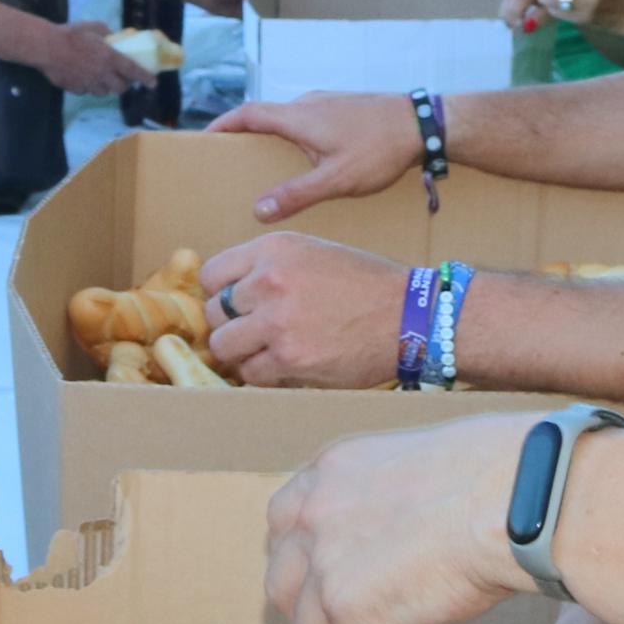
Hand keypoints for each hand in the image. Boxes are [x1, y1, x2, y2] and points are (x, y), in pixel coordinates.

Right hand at [36, 18, 149, 95]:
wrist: (46, 47)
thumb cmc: (71, 34)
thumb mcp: (94, 26)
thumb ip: (107, 33)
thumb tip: (113, 37)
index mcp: (110, 58)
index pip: (133, 71)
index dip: (146, 78)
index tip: (153, 83)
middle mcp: (102, 74)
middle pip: (121, 88)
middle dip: (124, 84)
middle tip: (122, 78)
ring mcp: (89, 84)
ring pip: (104, 92)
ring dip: (107, 86)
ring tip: (102, 77)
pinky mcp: (76, 89)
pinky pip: (87, 91)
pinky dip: (89, 86)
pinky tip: (83, 77)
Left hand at [195, 232, 409, 386]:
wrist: (410, 316)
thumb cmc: (366, 286)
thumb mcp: (314, 254)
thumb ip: (271, 267)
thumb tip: (231, 293)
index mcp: (275, 249)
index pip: (213, 274)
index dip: (222, 295)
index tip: (237, 308)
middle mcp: (270, 280)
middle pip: (214, 313)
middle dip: (231, 327)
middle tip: (256, 335)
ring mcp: (278, 321)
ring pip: (225, 346)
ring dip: (243, 354)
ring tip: (268, 353)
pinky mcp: (290, 358)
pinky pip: (251, 374)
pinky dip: (264, 375)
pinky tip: (287, 366)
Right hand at [212, 90, 424, 217]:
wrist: (425, 123)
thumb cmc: (381, 149)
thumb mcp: (337, 180)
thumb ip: (296, 194)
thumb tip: (258, 209)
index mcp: (299, 117)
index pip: (249, 114)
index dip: (224, 124)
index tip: (205, 138)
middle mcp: (310, 103)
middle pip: (267, 114)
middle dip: (247, 134)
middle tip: (235, 158)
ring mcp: (329, 102)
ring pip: (291, 117)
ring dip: (275, 135)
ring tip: (272, 164)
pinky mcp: (346, 107)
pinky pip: (310, 119)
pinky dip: (298, 135)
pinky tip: (312, 158)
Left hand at [264, 414, 532, 623]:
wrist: (521, 498)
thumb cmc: (508, 473)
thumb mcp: (426, 462)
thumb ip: (398, 493)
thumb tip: (421, 520)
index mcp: (334, 468)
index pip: (289, 519)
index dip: (303, 557)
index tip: (326, 581)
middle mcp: (317, 512)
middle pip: (283, 579)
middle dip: (308, 612)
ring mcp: (327, 566)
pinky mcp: (352, 615)